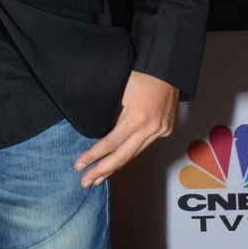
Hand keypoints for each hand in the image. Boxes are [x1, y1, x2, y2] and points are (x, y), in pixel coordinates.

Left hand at [74, 70, 179, 187]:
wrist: (168, 66)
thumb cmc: (139, 70)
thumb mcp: (119, 87)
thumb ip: (111, 110)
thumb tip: (96, 128)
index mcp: (137, 116)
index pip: (111, 142)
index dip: (94, 155)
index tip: (79, 164)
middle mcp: (151, 128)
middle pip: (123, 156)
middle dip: (102, 171)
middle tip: (85, 182)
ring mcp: (161, 130)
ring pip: (134, 154)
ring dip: (115, 166)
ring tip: (98, 178)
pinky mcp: (165, 129)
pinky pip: (143, 146)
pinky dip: (129, 154)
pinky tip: (117, 162)